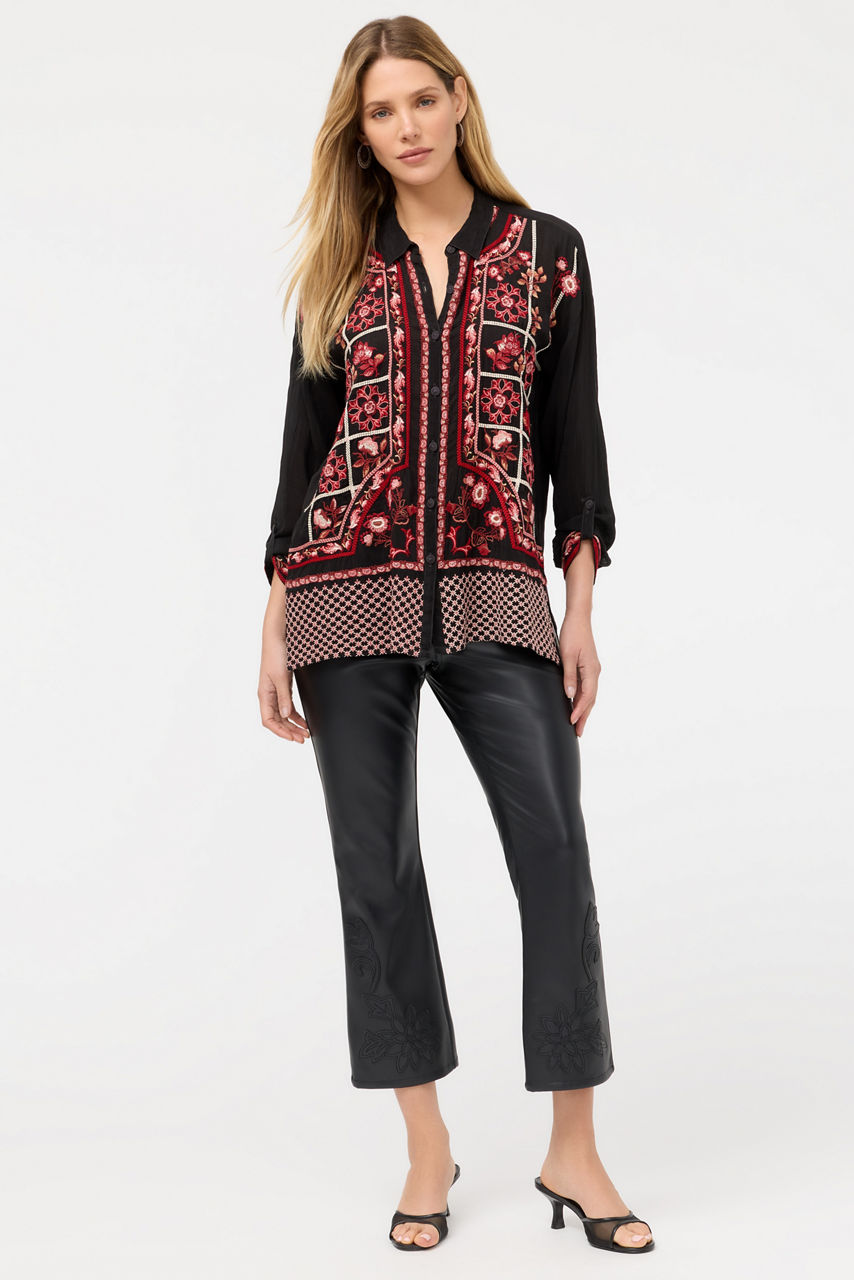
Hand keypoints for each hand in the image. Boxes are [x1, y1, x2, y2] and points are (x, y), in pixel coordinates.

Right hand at [258, 633, 310, 742]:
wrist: (278, 637)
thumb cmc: (276, 654)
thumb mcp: (282, 677)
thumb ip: (284, 698)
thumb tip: (285, 716)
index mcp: (264, 694)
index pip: (268, 721)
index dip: (280, 731)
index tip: (293, 738)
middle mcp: (268, 695)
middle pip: (277, 720)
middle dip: (289, 731)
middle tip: (303, 738)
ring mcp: (275, 691)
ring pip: (283, 715)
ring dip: (293, 725)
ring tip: (305, 732)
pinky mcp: (282, 686)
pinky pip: (288, 706)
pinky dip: (296, 715)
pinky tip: (304, 720)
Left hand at [557, 612, 600, 736]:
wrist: (579, 618)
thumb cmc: (572, 634)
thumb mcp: (566, 655)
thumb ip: (569, 676)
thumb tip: (569, 695)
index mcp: (591, 670)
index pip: (586, 696)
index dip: (579, 710)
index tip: (572, 722)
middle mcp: (595, 671)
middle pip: (591, 699)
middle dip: (584, 716)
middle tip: (578, 732)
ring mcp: (593, 669)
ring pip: (590, 694)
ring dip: (584, 709)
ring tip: (578, 723)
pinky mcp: (588, 667)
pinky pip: (587, 687)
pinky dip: (582, 699)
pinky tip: (576, 704)